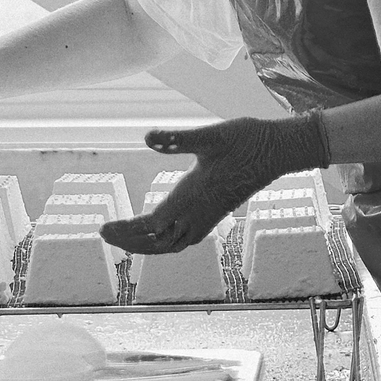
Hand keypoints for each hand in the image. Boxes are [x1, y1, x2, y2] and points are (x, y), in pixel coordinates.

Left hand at [101, 113, 327, 255]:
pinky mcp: (216, 214)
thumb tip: (147, 137)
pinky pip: (186, 239)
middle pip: (158, 242)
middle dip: (130, 242)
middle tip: (105, 234)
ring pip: (172, 245)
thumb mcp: (209, 134)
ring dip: (147, 245)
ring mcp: (209, 217)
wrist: (277, 150)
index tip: (104, 228)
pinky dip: (166, 242)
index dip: (126, 230)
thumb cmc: (244, 139)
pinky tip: (159, 233)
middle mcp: (199, 213)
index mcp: (192, 197)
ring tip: (125, 238)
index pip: (150, 225)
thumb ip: (176, 138)